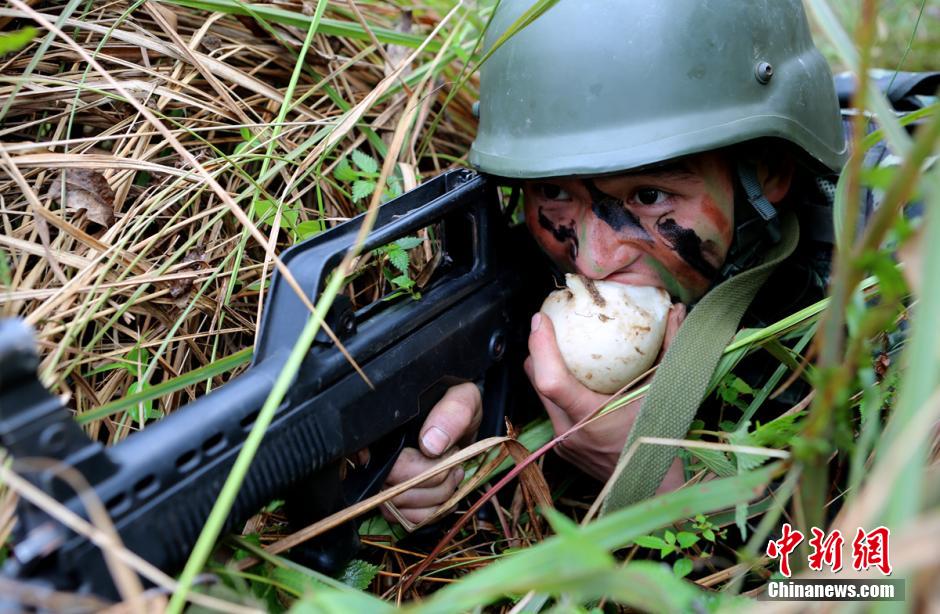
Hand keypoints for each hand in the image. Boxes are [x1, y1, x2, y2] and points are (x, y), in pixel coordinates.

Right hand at [382, 382, 481, 524]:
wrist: (462, 424)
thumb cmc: (456, 408)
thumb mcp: (463, 397)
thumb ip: (452, 412)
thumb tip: (431, 444)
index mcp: (385, 427)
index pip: (364, 451)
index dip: (390, 464)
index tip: (430, 455)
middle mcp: (375, 456)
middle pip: (391, 485)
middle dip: (433, 479)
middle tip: (455, 463)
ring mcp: (382, 481)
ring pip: (399, 506)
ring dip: (437, 496)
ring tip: (455, 473)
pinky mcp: (395, 501)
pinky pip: (407, 519)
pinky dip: (433, 512)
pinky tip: (447, 494)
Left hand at [524, 304, 686, 486]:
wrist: (655, 488)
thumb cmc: (663, 441)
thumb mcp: (666, 391)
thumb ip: (670, 349)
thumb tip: (677, 311)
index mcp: (591, 418)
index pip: (551, 380)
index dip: (540, 346)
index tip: (541, 320)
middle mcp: (570, 431)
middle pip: (536, 381)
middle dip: (537, 349)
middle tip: (549, 324)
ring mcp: (563, 441)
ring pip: (539, 395)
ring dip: (545, 369)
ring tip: (558, 345)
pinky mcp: (562, 447)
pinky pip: (551, 410)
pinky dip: (557, 390)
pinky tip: (572, 377)